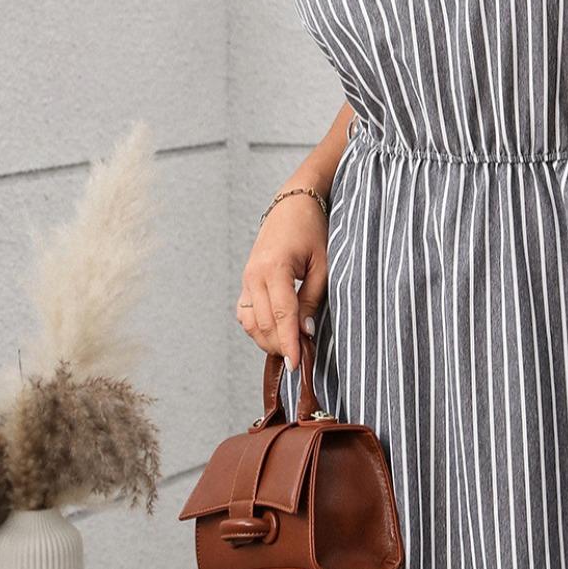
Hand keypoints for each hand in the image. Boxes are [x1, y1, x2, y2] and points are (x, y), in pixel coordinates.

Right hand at [237, 192, 328, 368]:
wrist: (292, 204)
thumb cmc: (312, 230)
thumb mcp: (322, 264)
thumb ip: (312, 299)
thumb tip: (305, 331)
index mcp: (274, 268)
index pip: (281, 315)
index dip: (289, 343)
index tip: (296, 364)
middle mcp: (254, 275)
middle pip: (263, 324)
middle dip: (281, 345)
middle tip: (301, 359)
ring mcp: (246, 279)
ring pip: (250, 323)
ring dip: (268, 340)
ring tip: (290, 348)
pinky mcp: (246, 281)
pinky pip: (245, 314)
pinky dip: (258, 329)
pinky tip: (277, 333)